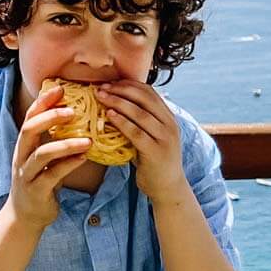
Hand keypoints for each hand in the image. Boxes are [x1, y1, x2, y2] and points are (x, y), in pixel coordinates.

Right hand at [9, 82, 94, 228]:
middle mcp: (22, 156)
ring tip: (89, 140)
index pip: (29, 117)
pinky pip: (52, 175)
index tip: (59, 88)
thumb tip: (77, 117)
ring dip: (66, 144)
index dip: (42, 102)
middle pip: (29, 130)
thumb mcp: (45, 159)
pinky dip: (69, 165)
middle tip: (73, 111)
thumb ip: (54, 140)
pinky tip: (84, 158)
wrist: (26, 216)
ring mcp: (27, 173)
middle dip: (49, 117)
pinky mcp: (36, 190)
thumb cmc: (40, 182)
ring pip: (42, 154)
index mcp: (24, 145)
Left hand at [94, 80, 189, 205]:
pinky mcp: (156, 151)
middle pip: (144, 99)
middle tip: (101, 88)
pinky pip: (136, 132)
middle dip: (121, 90)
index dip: (128, 85)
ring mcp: (165, 138)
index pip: (150, 92)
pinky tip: (109, 115)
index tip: (109, 83)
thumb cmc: (154, 161)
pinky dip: (122, 122)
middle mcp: (170, 124)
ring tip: (100, 97)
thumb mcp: (153, 136)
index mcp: (169, 117)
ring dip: (118, 102)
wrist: (168, 187)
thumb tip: (117, 105)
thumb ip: (142, 122)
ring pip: (140, 113)